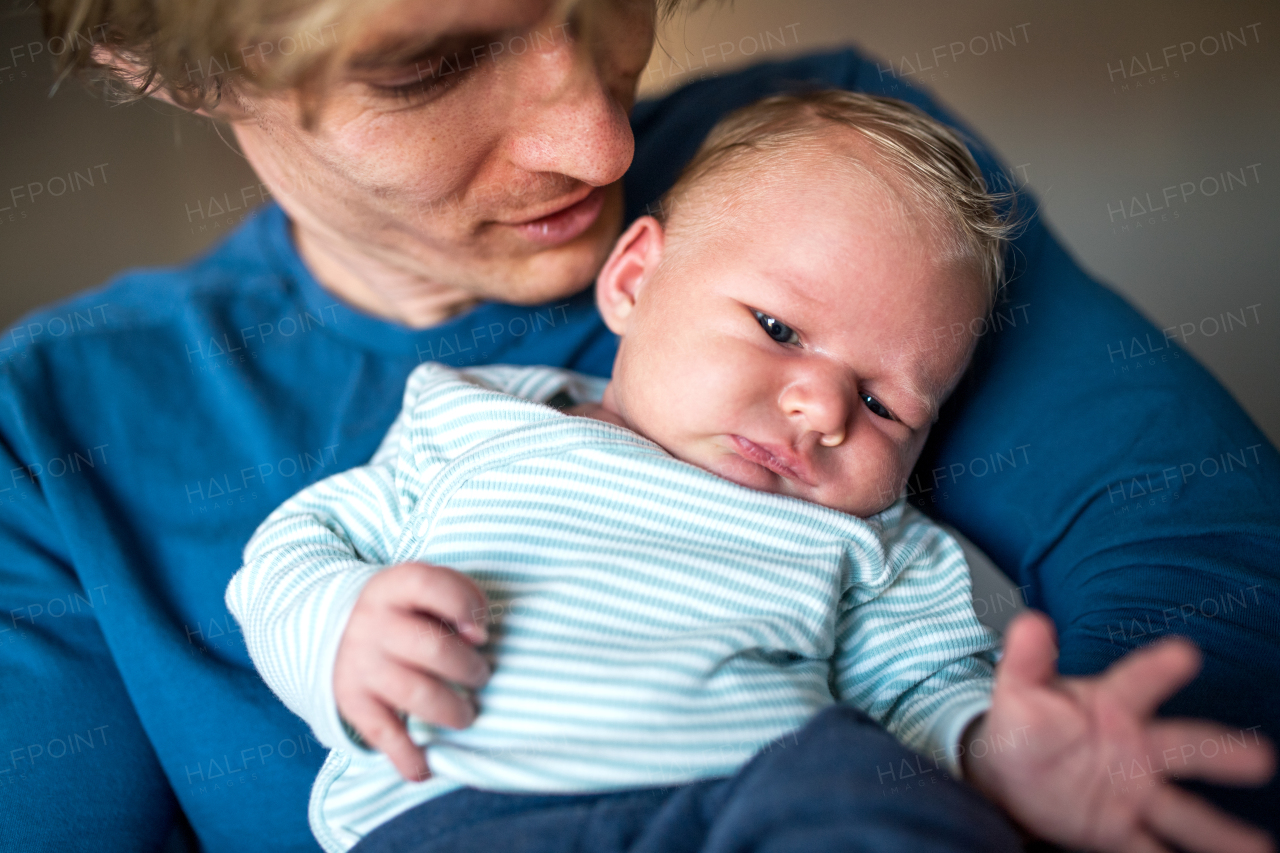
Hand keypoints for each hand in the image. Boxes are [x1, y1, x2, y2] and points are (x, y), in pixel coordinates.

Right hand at [333, 562, 491, 782]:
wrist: (335, 630)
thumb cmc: (406, 610)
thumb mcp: (425, 590)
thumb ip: (458, 598)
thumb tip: (477, 636)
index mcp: (393, 587)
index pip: (431, 586)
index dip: (465, 605)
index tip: (480, 630)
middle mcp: (372, 624)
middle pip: (433, 648)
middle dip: (470, 669)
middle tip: (480, 676)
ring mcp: (361, 666)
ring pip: (416, 695)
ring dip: (453, 711)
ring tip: (466, 713)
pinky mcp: (354, 704)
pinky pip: (385, 735)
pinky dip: (408, 757)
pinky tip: (425, 768)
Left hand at [964, 611, 1274, 852]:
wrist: (1010, 775)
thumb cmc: (1026, 725)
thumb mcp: (1018, 689)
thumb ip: (1027, 658)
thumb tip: (1032, 622)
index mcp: (1111, 706)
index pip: (1138, 682)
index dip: (1159, 668)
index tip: (1184, 654)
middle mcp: (1135, 748)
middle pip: (1182, 747)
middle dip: (1220, 752)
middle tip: (1259, 757)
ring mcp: (1133, 791)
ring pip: (1182, 810)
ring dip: (1219, 828)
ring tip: (1259, 846)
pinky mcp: (1121, 829)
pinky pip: (1152, 849)